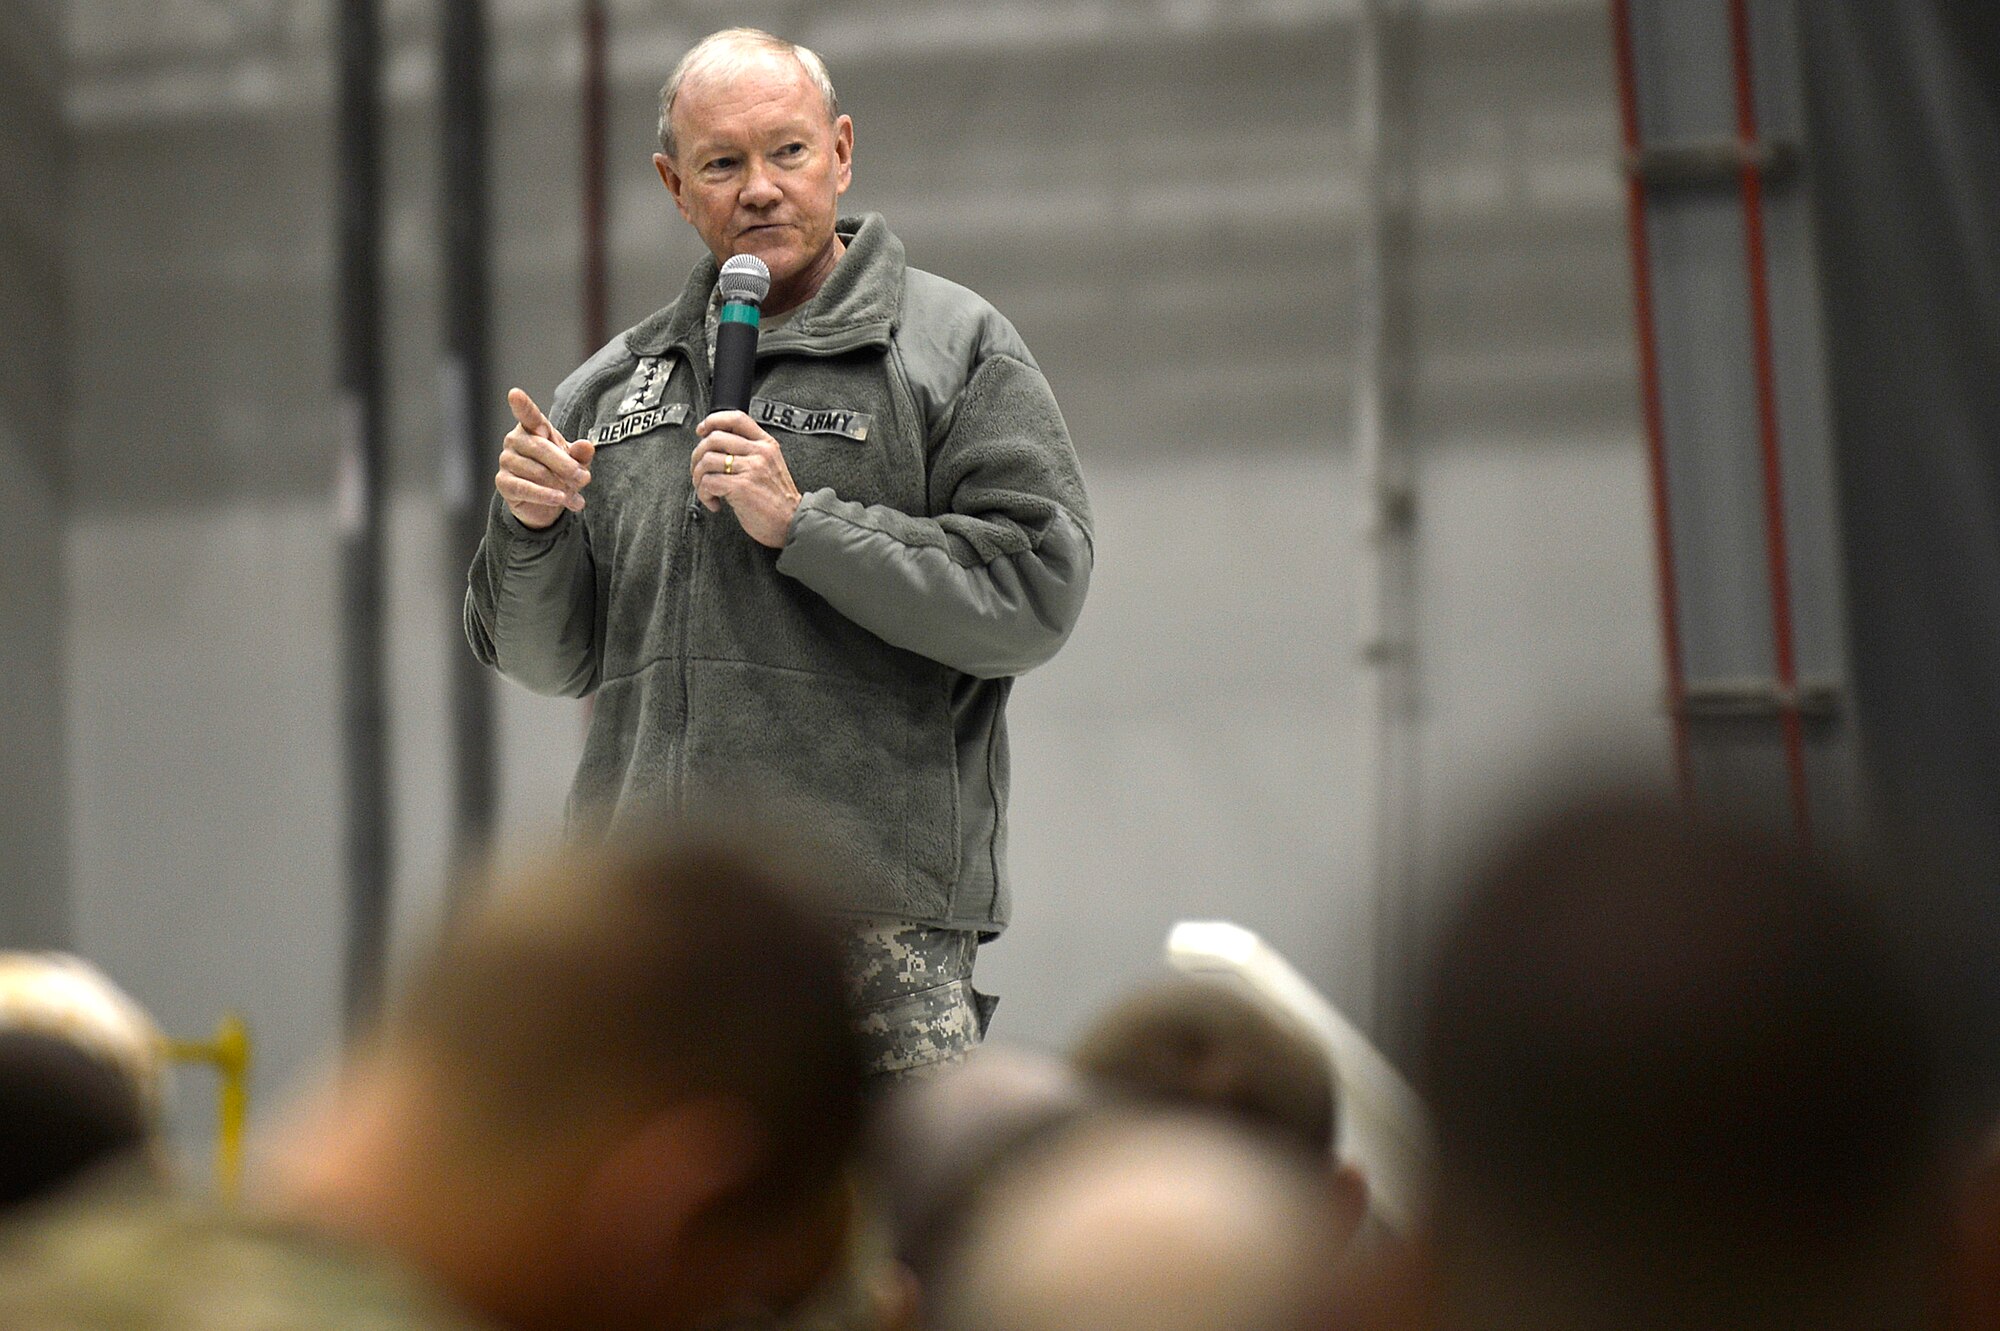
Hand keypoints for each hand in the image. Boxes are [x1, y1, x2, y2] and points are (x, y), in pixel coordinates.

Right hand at [496, 388, 594, 529]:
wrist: (544, 501)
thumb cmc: (559, 471)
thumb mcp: (575, 461)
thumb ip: (581, 453)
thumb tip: (586, 446)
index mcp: (533, 427)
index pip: (528, 414)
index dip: (521, 404)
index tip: (514, 394)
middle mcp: (515, 440)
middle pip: (541, 448)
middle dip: (566, 466)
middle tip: (584, 478)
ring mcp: (506, 460)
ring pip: (537, 471)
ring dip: (560, 485)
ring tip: (574, 495)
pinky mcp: (503, 482)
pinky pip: (525, 488)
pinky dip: (545, 496)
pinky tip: (560, 500)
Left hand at [692, 411, 801, 548]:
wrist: (792, 523)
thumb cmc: (778, 500)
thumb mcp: (770, 465)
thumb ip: (750, 453)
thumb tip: (717, 447)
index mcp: (766, 444)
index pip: (736, 418)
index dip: (713, 421)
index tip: (702, 431)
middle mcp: (759, 453)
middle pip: (714, 438)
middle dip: (697, 455)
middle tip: (699, 471)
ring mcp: (751, 469)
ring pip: (707, 460)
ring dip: (698, 477)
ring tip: (706, 490)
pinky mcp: (741, 487)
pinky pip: (708, 482)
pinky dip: (704, 494)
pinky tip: (714, 502)